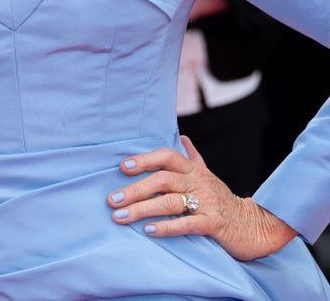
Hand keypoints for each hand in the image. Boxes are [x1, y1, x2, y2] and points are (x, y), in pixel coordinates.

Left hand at [107, 136, 296, 259]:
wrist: (255, 225)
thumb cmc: (223, 200)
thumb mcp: (208, 176)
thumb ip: (193, 158)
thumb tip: (183, 137)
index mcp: (194, 170)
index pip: (167, 156)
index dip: (144, 159)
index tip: (122, 167)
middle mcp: (199, 182)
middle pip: (162, 179)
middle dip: (135, 189)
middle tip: (112, 200)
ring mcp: (207, 202)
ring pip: (170, 202)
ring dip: (142, 209)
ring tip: (121, 217)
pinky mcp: (214, 224)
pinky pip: (187, 224)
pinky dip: (167, 226)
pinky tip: (149, 230)